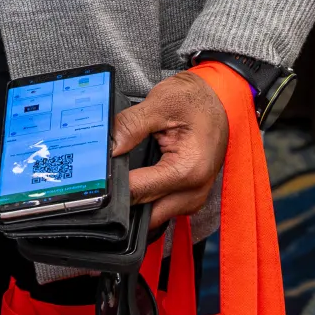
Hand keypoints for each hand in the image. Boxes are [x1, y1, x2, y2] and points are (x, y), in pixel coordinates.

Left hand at [111, 70, 228, 225]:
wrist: (219, 99)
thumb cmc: (196, 100)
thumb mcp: (161, 103)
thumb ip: (131, 125)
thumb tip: (108, 147)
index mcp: (189, 170)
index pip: (139, 191)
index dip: (113, 185)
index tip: (95, 175)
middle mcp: (194, 191)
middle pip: (145, 211)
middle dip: (123, 198)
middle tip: (104, 176)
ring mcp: (194, 197)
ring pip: (153, 215)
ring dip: (136, 200)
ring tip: (123, 173)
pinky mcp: (190, 196)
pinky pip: (161, 207)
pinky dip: (147, 197)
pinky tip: (138, 179)